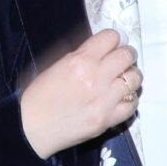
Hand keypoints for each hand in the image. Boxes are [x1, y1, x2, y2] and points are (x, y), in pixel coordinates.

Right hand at [19, 28, 141, 157]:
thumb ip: (81, 54)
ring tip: (122, 80)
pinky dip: (129, 99)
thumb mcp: (55, 65)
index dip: (113, 40)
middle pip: (127, 56)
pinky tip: (121, 98)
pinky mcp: (107, 119)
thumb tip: (102, 47)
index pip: (111, 37)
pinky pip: (133, 104)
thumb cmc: (39, 96)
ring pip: (135, 79)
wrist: (31, 128)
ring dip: (130, 77)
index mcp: (80, 60)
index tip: (112, 46)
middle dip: (126, 55)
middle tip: (122, 61)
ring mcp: (104, 100)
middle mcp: (95, 77)